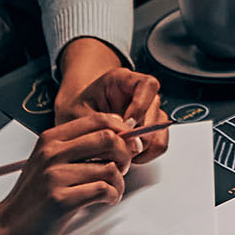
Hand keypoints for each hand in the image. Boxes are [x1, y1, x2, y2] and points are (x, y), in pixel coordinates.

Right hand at [0, 113, 138, 234]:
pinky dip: (113, 195)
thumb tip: (118, 140)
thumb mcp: (47, 164)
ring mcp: (55, 176)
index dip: (120, 130)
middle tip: (122, 167)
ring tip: (113, 190)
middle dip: (124, 153)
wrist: (6, 230)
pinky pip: (103, 190)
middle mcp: (52, 153)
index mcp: (50, 140)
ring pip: (110, 168)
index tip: (126, 144)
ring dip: (120, 182)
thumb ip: (76, 150)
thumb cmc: (31, 199)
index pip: (97, 120)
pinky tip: (107, 200)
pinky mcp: (61, 200)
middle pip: (108, 138)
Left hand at [55, 43, 170, 161]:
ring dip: (140, 146)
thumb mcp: (79, 113)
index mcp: (124, 80)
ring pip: (159, 132)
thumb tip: (126, 140)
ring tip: (118, 151)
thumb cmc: (77, 110)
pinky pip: (158, 145)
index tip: (126, 124)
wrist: (76, 117)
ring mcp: (149, 112)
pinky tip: (125, 155)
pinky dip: (144, 154)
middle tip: (118, 145)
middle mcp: (141, 94)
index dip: (141, 106)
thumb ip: (100, 124)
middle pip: (155, 113)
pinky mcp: (151, 130)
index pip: (147, 85)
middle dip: (137, 135)